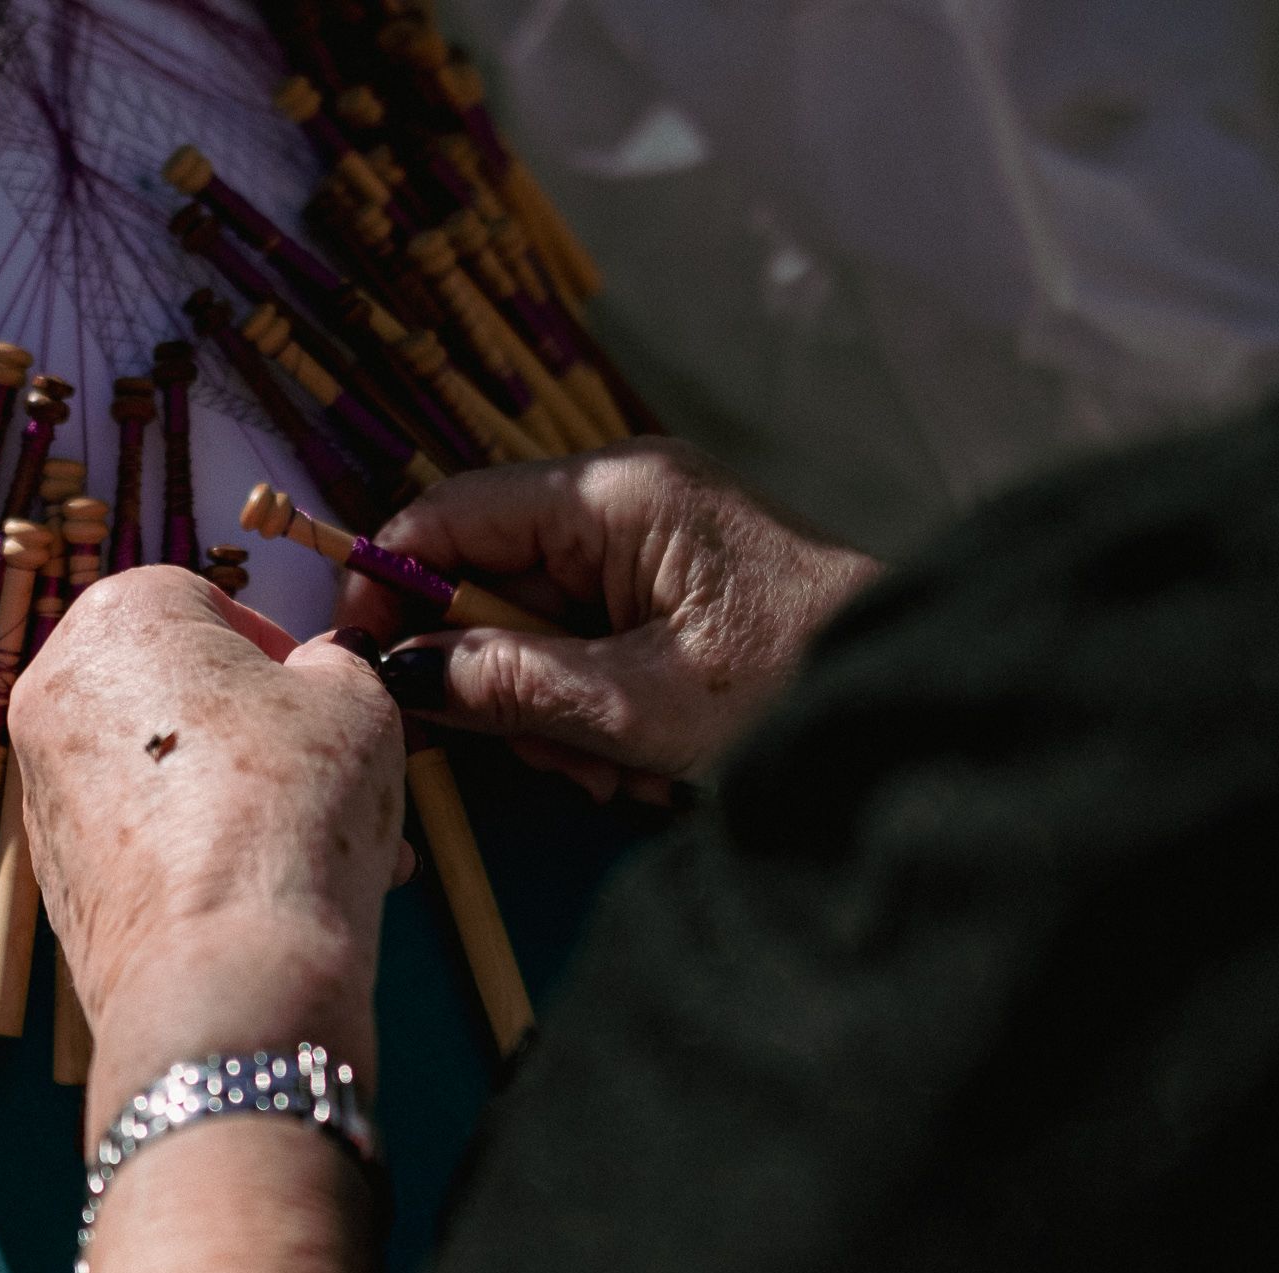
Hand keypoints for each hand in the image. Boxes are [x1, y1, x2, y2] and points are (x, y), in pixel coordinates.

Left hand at [9, 565, 403, 1118]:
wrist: (225, 976)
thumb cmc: (292, 806)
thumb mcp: (357, 699)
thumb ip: (340, 663)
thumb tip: (326, 666)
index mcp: (118, 617)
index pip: (205, 599)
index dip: (280, 648)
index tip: (326, 699)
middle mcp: (56, 693)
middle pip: (180, 691)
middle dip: (268, 732)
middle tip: (339, 773)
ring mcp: (45, 792)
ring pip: (168, 772)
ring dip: (250, 797)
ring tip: (344, 851)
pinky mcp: (56, 879)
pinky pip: (146, 838)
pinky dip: (207, 851)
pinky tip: (282, 892)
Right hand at [338, 441, 879, 800]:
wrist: (914, 703)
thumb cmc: (798, 688)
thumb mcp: (639, 705)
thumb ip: (511, 683)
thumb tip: (399, 672)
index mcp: (618, 497)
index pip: (455, 511)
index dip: (392, 579)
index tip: (364, 658)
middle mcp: (626, 499)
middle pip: (488, 572)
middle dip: (493, 673)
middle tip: (534, 753)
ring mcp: (649, 539)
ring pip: (531, 618)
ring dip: (544, 704)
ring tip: (607, 770)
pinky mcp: (667, 580)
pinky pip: (582, 633)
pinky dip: (586, 700)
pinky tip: (631, 759)